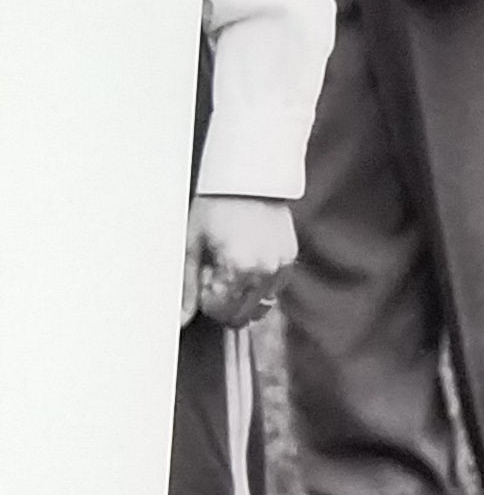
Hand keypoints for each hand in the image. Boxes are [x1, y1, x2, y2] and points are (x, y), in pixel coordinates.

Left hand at [184, 195, 297, 331]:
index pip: (221, 311)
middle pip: (242, 314)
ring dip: (242, 295)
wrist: (247, 177)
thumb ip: (187, 285)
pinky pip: (273, 289)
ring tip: (231, 266)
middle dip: (224, 302)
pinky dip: (258, 284)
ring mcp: (281, 266)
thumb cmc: (216, 204)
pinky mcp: (290, 259)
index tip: (204, 275)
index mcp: (239, 267)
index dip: (206, 299)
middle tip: (215, 273)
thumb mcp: (193, 243)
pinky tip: (247, 260)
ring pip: (260, 306)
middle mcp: (265, 271)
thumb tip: (182, 317)